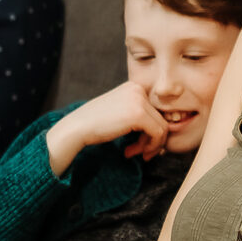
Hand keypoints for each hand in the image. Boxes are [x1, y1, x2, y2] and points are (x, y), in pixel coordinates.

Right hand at [46, 83, 170, 172]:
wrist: (77, 127)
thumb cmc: (95, 125)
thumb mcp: (121, 114)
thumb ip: (139, 117)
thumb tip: (164, 133)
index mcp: (134, 87)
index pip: (155, 112)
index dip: (151, 132)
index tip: (139, 146)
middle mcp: (138, 89)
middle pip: (160, 119)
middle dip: (151, 141)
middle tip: (137, 153)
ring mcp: (139, 100)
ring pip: (162, 128)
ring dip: (150, 146)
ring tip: (133, 153)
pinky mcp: (138, 114)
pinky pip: (158, 134)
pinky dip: (149, 147)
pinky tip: (131, 152)